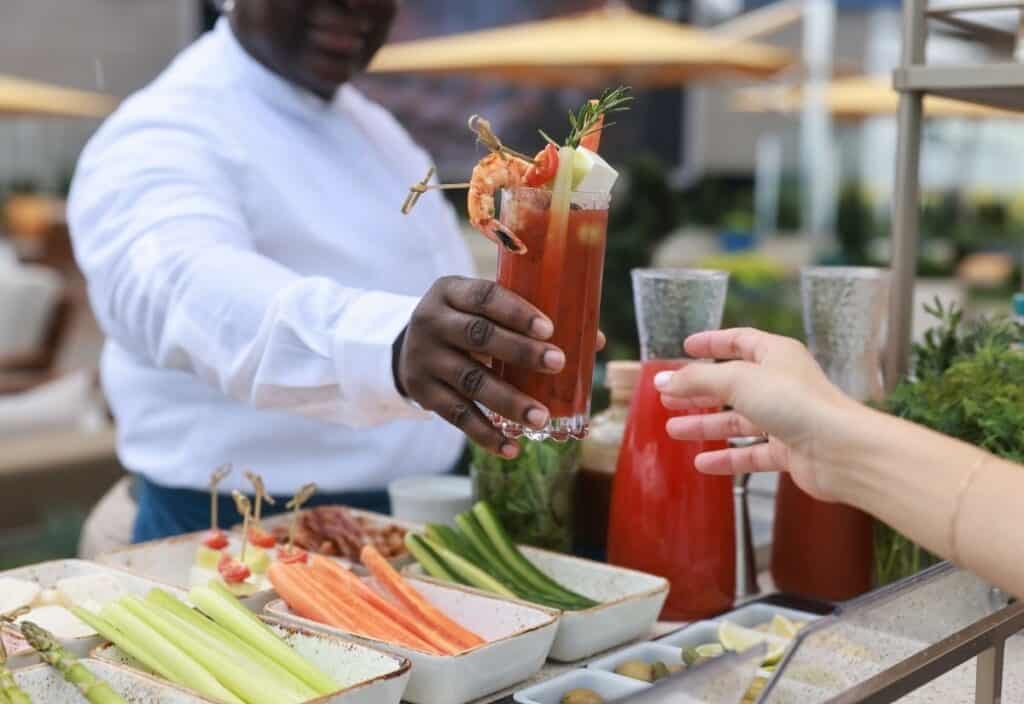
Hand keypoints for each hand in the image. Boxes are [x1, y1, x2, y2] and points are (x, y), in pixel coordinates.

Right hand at [395, 277, 565, 457]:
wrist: (408, 348)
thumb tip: (595, 341)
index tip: (549, 328)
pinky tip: (512, 448)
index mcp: (451, 291)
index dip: (517, 312)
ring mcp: (425, 359)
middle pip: (479, 336)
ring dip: (509, 401)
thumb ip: (528, 320)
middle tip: (558, 364)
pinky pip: (457, 416)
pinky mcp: (423, 393)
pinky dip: (485, 435)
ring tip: (541, 418)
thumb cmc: (465, 322)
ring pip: (471, 381)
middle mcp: (432, 321)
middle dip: (521, 352)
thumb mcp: (483, 309)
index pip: (485, 295)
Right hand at [654, 328, 862, 500]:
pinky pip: (750, 453)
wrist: (841, 450)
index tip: (686, 347)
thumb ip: (696, 380)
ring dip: (705, 426)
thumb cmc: (797, 403)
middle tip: (668, 397)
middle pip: (732, 384)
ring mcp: (785, 419)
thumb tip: (662, 381)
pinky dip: (726, 458)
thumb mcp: (737, 380)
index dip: (712, 342)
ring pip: (738, 421)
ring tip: (673, 430)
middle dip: (698, 391)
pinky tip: (702, 464)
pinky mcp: (789, 451)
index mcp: (776, 355)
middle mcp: (781, 384)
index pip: (739, 341)